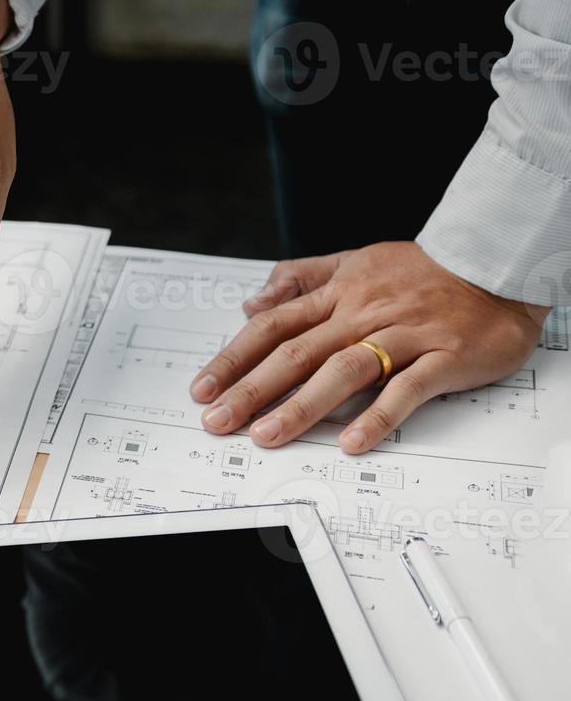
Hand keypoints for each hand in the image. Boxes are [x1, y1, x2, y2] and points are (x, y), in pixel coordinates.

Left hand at [189, 242, 549, 453]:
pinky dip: (379, 414)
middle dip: (252, 389)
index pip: (272, 327)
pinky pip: (407, 389)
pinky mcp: (445, 357)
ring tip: (266, 435)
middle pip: (297, 352)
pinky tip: (352, 441)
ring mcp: (404, 336)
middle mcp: (363, 314)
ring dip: (302, 405)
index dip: (234, 358)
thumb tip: (252, 303)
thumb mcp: (354, 260)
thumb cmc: (423, 270)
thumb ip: (300, 278)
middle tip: (218, 421)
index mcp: (339, 294)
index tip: (202, 388)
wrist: (498, 263)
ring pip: (344, 370)